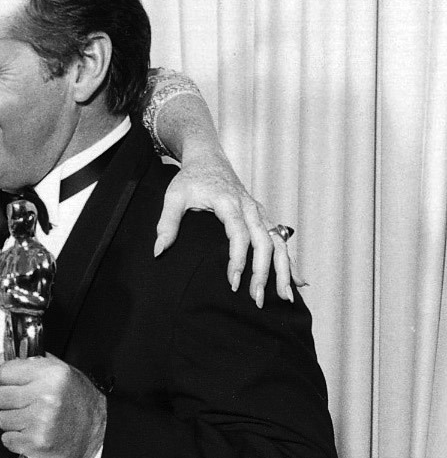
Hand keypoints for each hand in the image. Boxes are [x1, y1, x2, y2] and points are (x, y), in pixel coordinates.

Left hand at [0, 353, 105, 457]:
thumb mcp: (50, 370)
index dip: (7, 379)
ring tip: (34, 419)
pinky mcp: (38, 443)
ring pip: (1, 419)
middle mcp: (47, 395)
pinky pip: (7, 439)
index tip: (18, 383)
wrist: (97, 430)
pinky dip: (17, 439)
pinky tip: (34, 432)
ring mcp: (42, 421)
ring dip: (14, 421)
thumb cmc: (72, 398)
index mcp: (50, 373)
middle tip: (29, 403)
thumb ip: (14, 365)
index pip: (3, 372)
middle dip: (9, 401)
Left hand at [154, 149, 294, 306]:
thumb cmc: (190, 178)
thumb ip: (166, 223)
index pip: (239, 235)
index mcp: (229, 203)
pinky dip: (291, 261)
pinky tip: (298, 282)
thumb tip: (158, 252)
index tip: (233, 283)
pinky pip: (281, 241)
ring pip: (278, 244)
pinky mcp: (262, 217)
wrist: (209, 158)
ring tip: (285, 297)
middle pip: (264, 243)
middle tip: (256, 299)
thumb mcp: (174, 196)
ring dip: (284, 270)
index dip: (238, 259)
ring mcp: (259, 213)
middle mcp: (250, 208)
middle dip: (264, 272)